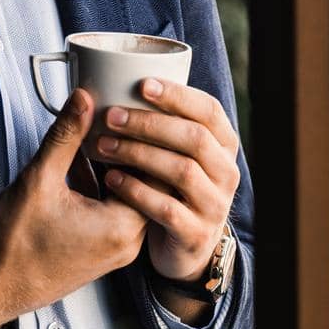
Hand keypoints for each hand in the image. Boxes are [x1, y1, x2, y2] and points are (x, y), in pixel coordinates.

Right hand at [0, 89, 147, 328]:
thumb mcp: (39, 179)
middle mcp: (127, 243)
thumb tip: (84, 100)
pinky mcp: (102, 252)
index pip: (156, 174)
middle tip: (117, 121)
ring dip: (116, 169)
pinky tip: (79, 168)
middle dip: (132, 151)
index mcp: (120, 227)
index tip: (132, 116)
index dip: (144, 141)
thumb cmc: (14, 244)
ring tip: (97, 140)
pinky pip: (115, 212)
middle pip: (147, 185)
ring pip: (130, 197)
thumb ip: (66, 136)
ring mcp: (115, 251)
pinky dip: (104, 188)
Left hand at [89, 78, 239, 285]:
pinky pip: (166, 209)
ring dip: (138, 153)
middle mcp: (226, 172)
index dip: (178, 95)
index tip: (142, 84)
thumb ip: (161, 123)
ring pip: (181, 171)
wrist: (185, 248)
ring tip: (102, 145)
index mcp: (223, 144)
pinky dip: (136, 191)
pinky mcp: (195, 234)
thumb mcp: (175, 153)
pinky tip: (112, 178)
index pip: (209, 110)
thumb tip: (116, 79)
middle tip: (111, 115)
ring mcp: (214, 205)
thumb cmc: (171, 187)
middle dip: (149, 123)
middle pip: (194, 138)